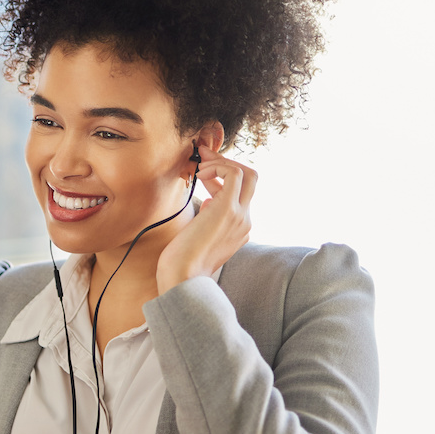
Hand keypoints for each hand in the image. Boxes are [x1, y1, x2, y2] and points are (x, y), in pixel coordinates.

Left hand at [156, 145, 255, 292]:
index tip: (202, 173)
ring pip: (247, 173)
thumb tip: (210, 202)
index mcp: (240, 229)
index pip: (240, 194)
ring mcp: (240, 215)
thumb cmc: (183, 262)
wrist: (182, 278)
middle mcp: (245, 221)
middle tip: (204, 155)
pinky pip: (234, 174)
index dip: (221, 179)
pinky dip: (218, 166)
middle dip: (227, 162)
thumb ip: (210, 221)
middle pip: (251, 180)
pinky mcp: (229, 210)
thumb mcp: (200, 237)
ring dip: (222, 161)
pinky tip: (200, 172)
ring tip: (200, 163)